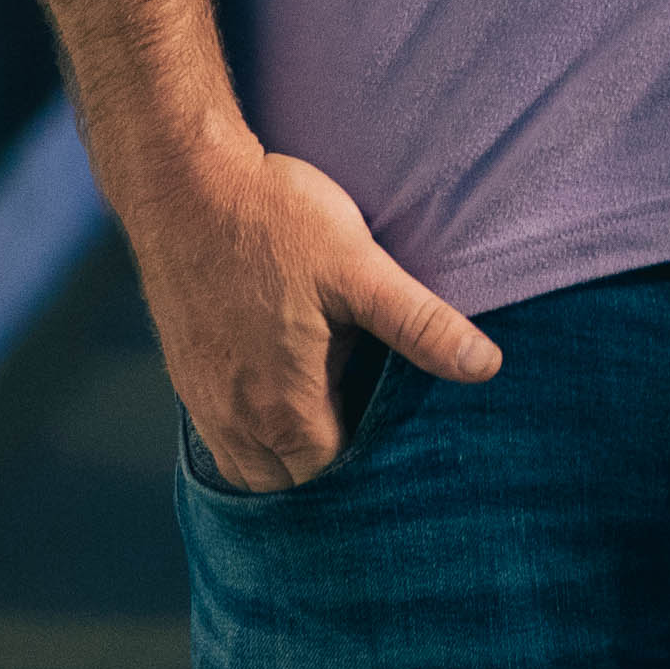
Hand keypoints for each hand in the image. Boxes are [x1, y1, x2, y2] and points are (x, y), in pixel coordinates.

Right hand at [119, 132, 498, 493]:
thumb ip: (420, 324)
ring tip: (328, 420)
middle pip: (288, 484)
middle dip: (328, 473)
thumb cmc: (273, 220)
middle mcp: (235, 419)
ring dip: (284, 461)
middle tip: (370, 432)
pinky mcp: (184, 375)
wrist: (183, 183)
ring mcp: (202, 400)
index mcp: (284, 405)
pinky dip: (250, 438)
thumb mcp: (359, 267)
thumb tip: (486, 366)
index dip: (370, 467)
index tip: (400, 440)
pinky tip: (281, 395)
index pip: (334, 476)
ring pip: (248, 469)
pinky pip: (218, 439)